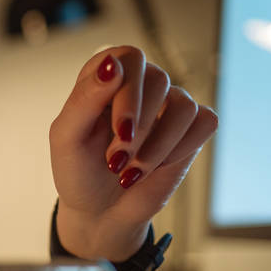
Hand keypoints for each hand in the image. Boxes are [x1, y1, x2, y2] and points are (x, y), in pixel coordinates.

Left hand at [49, 46, 217, 260]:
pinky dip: (179, 150)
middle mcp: (139, 84)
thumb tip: (112, 63)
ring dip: (158, 146)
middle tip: (116, 161)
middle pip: (159, 79)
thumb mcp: (67, 138)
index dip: (128, 94)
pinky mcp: (190, 128)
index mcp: (104, 77)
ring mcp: (167, 105)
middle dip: (138, 129)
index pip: (129, 58)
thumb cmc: (77, 171)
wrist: (99, 211)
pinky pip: (204, 122)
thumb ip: (84, 98)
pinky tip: (156, 167)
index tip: (120, 132)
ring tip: (131, 171)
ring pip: (184, 106)